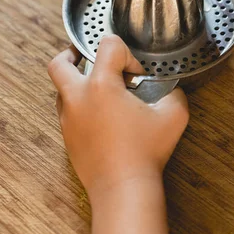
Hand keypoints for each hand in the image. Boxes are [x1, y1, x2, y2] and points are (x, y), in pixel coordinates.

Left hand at [47, 35, 188, 196]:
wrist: (123, 187)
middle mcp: (78, 98)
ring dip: (75, 82)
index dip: (126, 54)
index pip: (107, 46)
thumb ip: (174, 95)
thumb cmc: (145, 152)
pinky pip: (67, 112)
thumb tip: (172, 92)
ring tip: (98, 89)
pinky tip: (99, 115)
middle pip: (59, 63)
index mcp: (100, 86)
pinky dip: (78, 106)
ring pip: (60, 89)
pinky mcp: (68, 137)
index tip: (136, 76)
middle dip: (71, 55)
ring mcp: (69, 119)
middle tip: (84, 57)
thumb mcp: (174, 115)